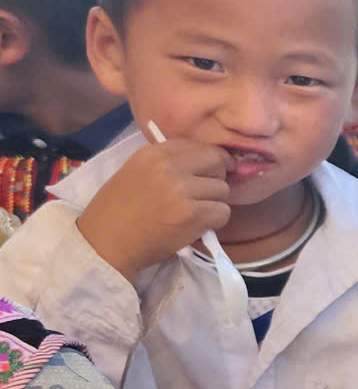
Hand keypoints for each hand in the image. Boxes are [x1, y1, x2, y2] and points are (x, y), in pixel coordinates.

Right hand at [76, 137, 232, 282]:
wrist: (104, 243)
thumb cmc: (117, 211)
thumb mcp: (136, 172)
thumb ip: (167, 164)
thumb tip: (207, 161)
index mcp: (152, 153)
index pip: (197, 145)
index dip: (210, 158)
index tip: (211, 171)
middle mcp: (168, 167)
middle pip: (216, 161)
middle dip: (217, 177)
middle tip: (205, 193)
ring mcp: (181, 190)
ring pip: (223, 189)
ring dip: (214, 203)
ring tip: (193, 213)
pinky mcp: (192, 215)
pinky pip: (223, 212)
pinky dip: (215, 221)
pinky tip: (196, 226)